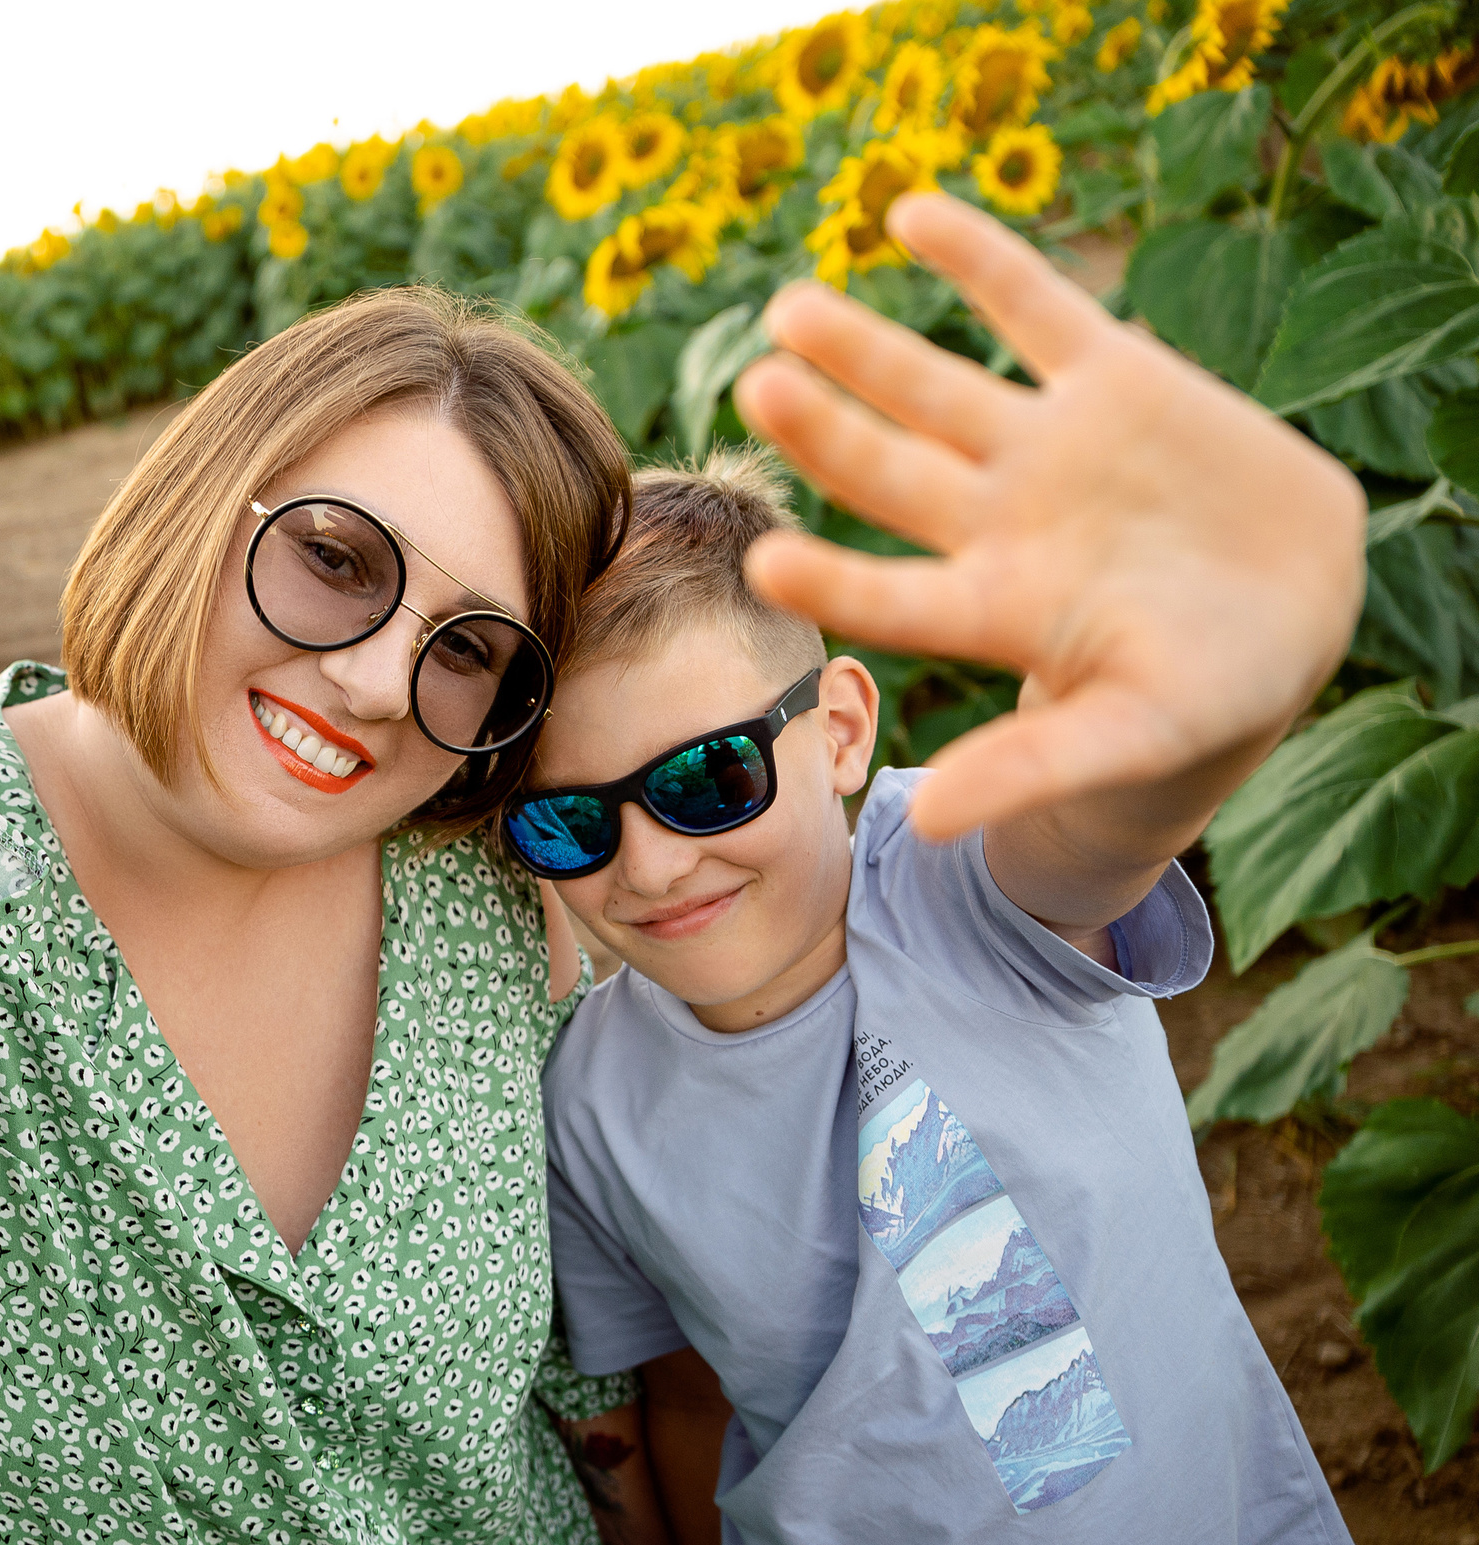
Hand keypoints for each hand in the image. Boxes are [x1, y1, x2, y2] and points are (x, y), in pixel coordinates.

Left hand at [735, 193, 1365, 841]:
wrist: (1292, 609)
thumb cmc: (1203, 694)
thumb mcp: (1128, 738)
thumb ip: (1035, 770)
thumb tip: (936, 826)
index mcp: (993, 609)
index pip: (895, 593)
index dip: (837, 576)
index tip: (766, 558)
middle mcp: (995, 519)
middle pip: (889, 472)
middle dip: (827, 434)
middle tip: (757, 390)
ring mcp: (1044, 446)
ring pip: (934, 384)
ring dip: (866, 346)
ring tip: (790, 307)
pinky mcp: (1108, 378)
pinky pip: (1034, 306)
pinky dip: (980, 259)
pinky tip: (908, 214)